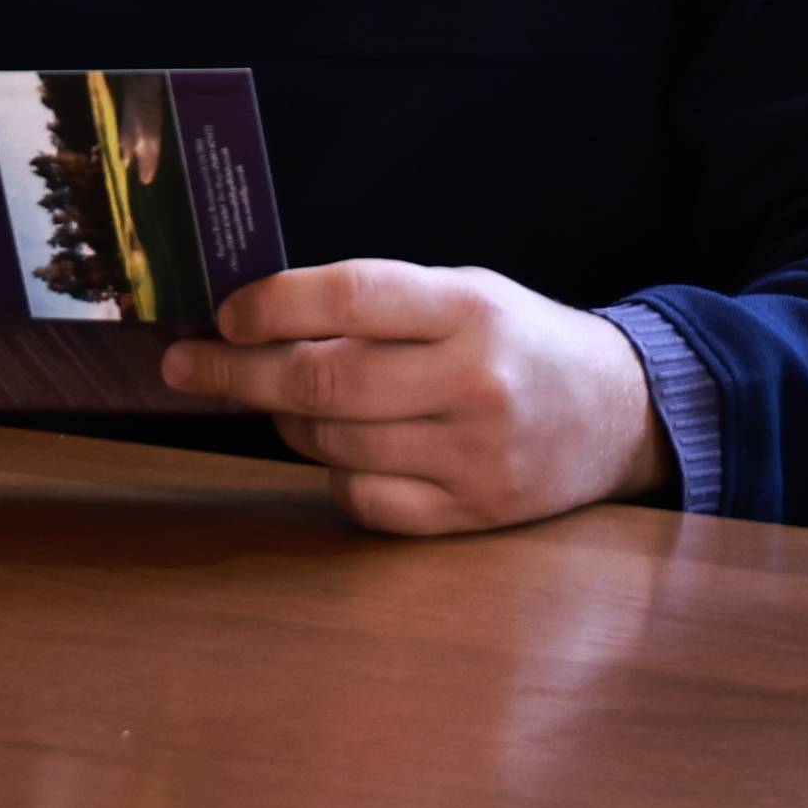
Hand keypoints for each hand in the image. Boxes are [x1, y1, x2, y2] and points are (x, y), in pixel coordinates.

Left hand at [155, 260, 660, 535]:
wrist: (621, 412)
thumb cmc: (520, 341)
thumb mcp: (464, 294)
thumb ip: (376, 305)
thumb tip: (255, 320)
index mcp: (470, 307)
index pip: (348, 296)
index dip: (270, 305)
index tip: (225, 314)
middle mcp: (473, 381)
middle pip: (323, 380)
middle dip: (237, 372)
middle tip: (186, 365)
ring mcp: (475, 456)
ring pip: (334, 444)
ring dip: (287, 421)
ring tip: (279, 402)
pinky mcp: (474, 513)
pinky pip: (365, 501)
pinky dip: (335, 475)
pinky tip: (340, 453)